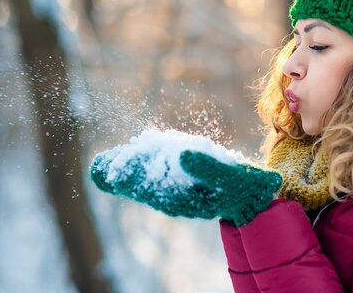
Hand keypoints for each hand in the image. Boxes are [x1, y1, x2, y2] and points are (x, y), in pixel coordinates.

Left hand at [90, 148, 281, 225]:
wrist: (253, 196)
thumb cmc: (243, 187)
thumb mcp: (230, 176)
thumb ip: (208, 167)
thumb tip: (182, 155)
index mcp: (183, 198)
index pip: (149, 186)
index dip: (129, 175)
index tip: (111, 167)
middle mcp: (176, 198)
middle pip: (143, 185)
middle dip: (123, 174)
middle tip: (100, 165)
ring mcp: (178, 193)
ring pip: (148, 182)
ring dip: (131, 170)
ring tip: (109, 162)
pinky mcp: (183, 186)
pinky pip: (159, 178)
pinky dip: (147, 167)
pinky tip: (139, 155)